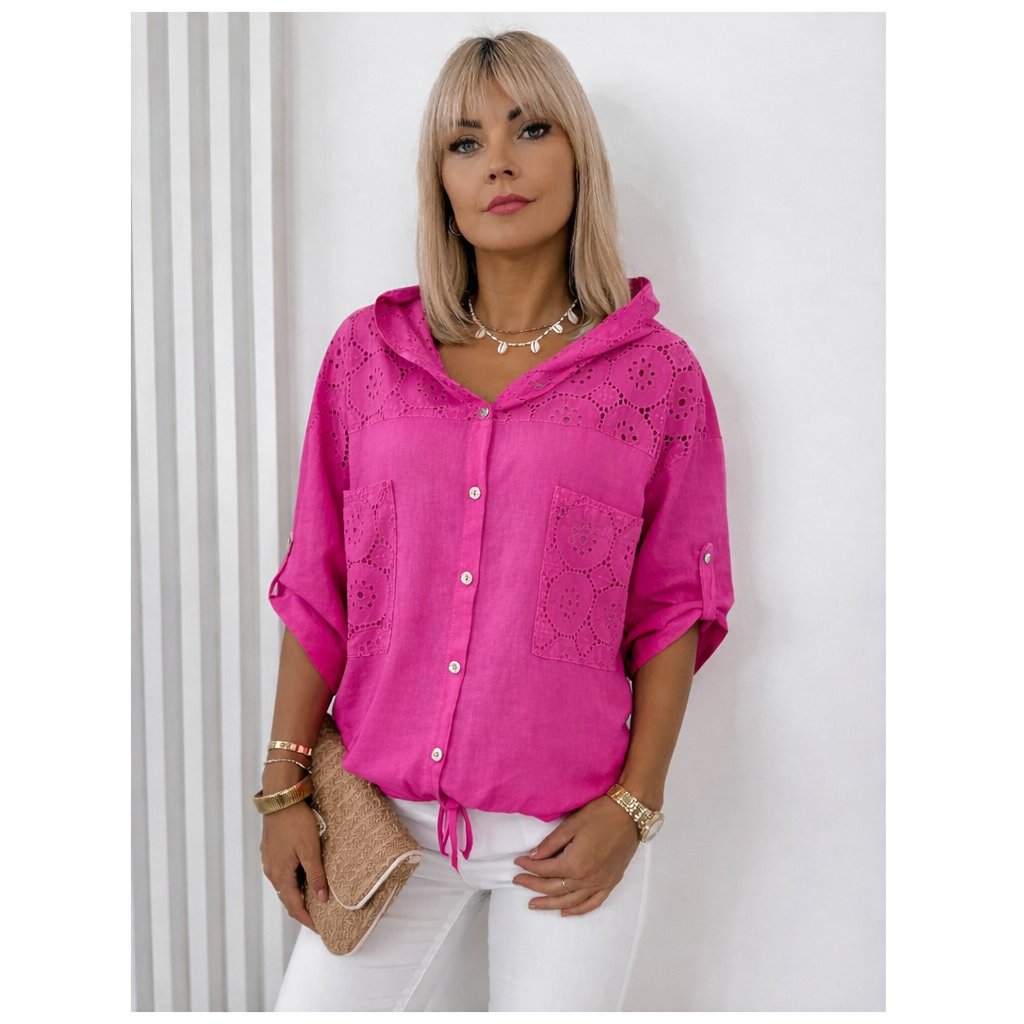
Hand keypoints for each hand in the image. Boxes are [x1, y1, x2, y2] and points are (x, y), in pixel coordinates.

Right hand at [260, 800, 328, 931]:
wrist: (280, 798)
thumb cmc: (296, 822)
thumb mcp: (310, 850)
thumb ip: (316, 876)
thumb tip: (321, 899)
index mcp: (281, 875)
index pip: (295, 907)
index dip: (308, 920)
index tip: (321, 929)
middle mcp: (271, 871)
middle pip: (288, 898)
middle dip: (303, 909)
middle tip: (319, 917)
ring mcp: (269, 860)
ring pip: (285, 885)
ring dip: (298, 894)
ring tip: (315, 898)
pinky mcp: (270, 850)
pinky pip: (282, 872)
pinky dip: (293, 880)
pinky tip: (304, 875)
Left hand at [512, 794, 639, 916]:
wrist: (631, 814)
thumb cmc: (601, 814)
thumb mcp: (572, 824)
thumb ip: (551, 843)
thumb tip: (533, 856)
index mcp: (574, 863)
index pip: (545, 870)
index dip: (529, 867)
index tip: (517, 862)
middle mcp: (586, 879)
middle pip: (553, 887)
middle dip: (533, 885)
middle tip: (517, 881)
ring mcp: (599, 883)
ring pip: (570, 901)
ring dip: (550, 904)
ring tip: (533, 904)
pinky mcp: (610, 883)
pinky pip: (592, 903)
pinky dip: (578, 910)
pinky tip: (566, 912)